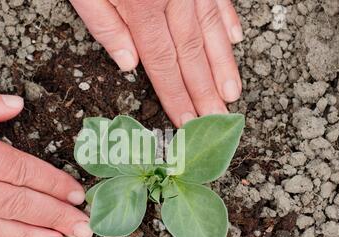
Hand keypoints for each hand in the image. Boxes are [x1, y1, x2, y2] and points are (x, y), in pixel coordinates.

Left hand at [70, 0, 242, 126]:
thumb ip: (105, 24)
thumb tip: (129, 64)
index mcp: (142, 6)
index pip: (162, 64)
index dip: (176, 96)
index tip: (187, 122)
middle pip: (191, 54)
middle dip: (205, 92)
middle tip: (218, 122)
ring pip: (211, 31)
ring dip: (222, 65)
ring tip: (232, 94)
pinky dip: (227, 21)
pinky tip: (234, 40)